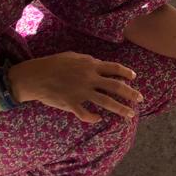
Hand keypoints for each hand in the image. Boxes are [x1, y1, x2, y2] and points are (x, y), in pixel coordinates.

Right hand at [9, 52, 142, 122]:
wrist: (35, 76)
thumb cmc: (53, 64)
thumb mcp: (73, 56)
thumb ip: (88, 61)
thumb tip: (98, 63)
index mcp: (90, 65)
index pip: (114, 68)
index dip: (126, 73)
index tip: (134, 78)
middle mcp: (89, 78)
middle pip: (115, 86)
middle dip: (130, 93)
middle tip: (141, 99)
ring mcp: (81, 92)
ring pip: (106, 102)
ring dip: (120, 109)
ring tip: (130, 114)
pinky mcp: (71, 104)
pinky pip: (86, 114)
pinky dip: (93, 118)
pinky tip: (99, 119)